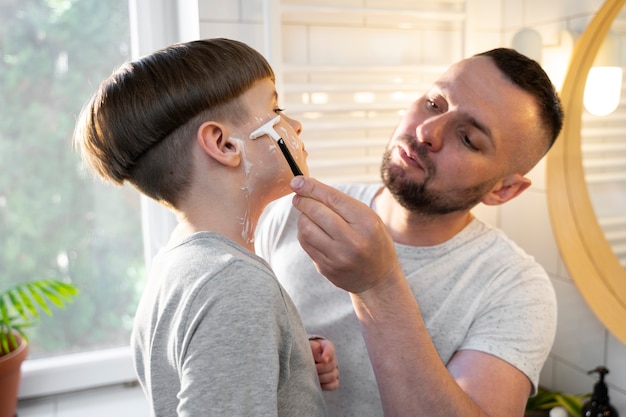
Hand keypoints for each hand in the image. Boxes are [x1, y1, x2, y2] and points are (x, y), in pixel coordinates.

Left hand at [290, 176, 401, 293]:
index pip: (332, 198)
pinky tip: (309, 229)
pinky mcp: (326, 267)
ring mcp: (338, 256)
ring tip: (306, 213)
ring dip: (301, 216)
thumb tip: (307, 186)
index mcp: (367, 222)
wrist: (378, 279)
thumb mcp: (370, 219)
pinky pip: (305, 243)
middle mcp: (353, 240)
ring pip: (306, 228)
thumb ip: (343, 204)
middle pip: (316, 212)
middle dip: (303, 200)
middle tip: (298, 197)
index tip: (297, 181)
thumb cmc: (373, 241)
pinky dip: (303, 231)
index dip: (311, 187)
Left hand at [309, 338, 338, 390]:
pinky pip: (334, 385)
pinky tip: (317, 383)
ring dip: (320, 377)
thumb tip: (319, 357)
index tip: (322, 360)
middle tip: (308, 369)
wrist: (302, 361)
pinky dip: (325, 385)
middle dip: (319, 368)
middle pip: (331, 365)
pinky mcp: (333, 381)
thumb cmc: (304, 352)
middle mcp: (332, 358)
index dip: (327, 354)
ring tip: (310, 376)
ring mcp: (334, 370)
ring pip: (332, 376)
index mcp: (326, 346)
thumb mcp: (306, 346)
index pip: (330, 349)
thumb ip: (312, 347)